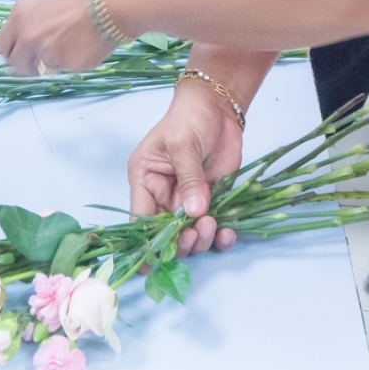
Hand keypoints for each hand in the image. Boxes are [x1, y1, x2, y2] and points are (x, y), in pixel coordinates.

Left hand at [0, 0, 115, 76]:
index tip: (19, 51)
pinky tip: (88, 43)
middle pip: (17, 65)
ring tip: (73, 42)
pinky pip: (68, 69)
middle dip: (27, 63)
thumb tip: (32, 26)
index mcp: (20, 15)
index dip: (12, 50)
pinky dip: (76, 61)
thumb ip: (33, 15)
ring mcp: (49, 54)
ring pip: (43, 69)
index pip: (2, 46)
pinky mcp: (70, 66)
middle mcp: (29, 37)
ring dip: (53, 62)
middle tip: (42, 57)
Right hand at [129, 81, 244, 254]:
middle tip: (197, 231)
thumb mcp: (182, 144)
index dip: (147, 242)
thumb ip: (188, 178)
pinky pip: (214, 227)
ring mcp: (189, 201)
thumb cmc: (189, 118)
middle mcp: (164, 196)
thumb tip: (194, 212)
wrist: (218, 107)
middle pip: (166, 234)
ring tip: (213, 225)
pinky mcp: (212, 201)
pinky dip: (220, 236)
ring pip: (191, 236)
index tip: (156, 262)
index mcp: (145, 180)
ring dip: (201, 239)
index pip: (141, 218)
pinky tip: (228, 233)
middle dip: (181, 241)